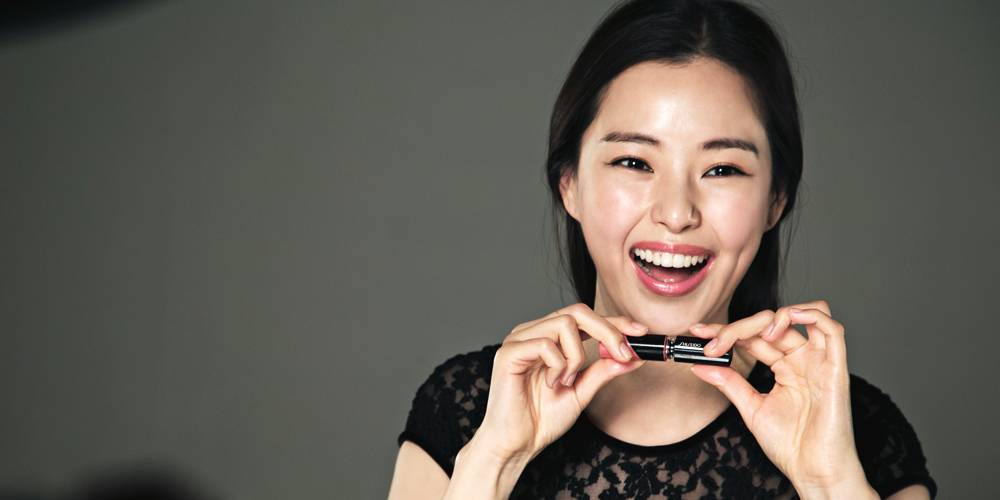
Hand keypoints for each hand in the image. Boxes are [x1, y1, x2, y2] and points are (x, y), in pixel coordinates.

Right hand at [475, 303, 646, 464]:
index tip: (640, 332)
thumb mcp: (581, 392)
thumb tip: (633, 356)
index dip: (614, 321)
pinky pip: (545, 344)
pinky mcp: (509, 352)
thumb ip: (603, 371)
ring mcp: (519, 339)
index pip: (585, 318)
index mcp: (549, 338)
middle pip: (577, 311)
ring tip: (567, 381)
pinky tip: (551, 383)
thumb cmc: (541, 420)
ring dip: (577, 356)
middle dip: (607, 330)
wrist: (517, 444)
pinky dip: (558, 366)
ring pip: (564, 323)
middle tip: (622, 354)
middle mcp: (533, 332)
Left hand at [686, 301, 872, 492]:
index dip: (726, 331)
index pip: (754, 337)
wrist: (812, 470)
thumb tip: (700, 365)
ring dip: (776, 316)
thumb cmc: (790, 445)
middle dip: (738, 327)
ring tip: (753, 335)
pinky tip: (783, 321)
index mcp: (785, 368)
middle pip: (772, 324)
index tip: (698, 333)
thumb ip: (729, 383)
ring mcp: (820, 362)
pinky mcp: (835, 368)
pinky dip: (810, 314)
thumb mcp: (751, 408)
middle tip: (713, 342)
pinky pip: (831, 329)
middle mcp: (803, 360)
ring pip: (806, 315)